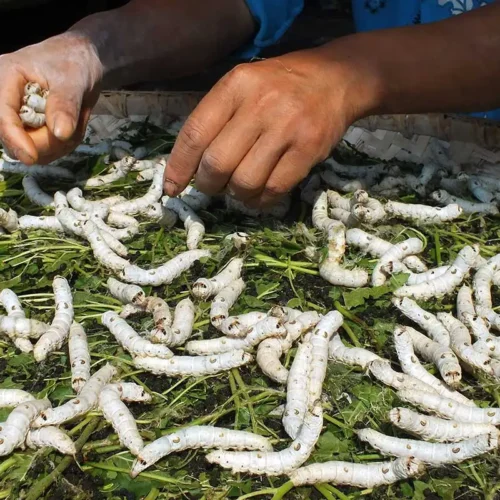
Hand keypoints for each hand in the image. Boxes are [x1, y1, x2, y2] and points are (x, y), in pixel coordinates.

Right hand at [0, 32, 102, 164]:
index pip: (2, 115)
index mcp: (7, 78)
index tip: (32, 157)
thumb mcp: (73, 80)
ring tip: (76, 124)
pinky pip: (44, 149)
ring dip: (58, 146)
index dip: (15, 139)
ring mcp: (19, 115)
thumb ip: (65, 106)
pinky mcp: (31, 127)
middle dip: (45, 143)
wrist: (83, 61)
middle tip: (72, 131)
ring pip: (31, 148)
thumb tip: (60, 133)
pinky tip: (73, 130)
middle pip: (13, 137)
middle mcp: (7, 98)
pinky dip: (62, 146)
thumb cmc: (75, 61)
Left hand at [163, 47, 368, 206]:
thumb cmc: (279, 87)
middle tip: (214, 186)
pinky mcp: (308, 150)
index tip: (172, 189)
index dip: (179, 167)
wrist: (335, 79)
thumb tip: (189, 168)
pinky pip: (274, 190)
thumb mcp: (243, 87)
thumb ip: (215, 119)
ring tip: (241, 187)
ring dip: (237, 195)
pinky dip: (260, 201)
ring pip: (244, 182)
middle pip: (217, 164)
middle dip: (209, 185)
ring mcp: (287, 128)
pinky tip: (260, 194)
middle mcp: (259, 105)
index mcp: (235, 86)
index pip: (195, 134)